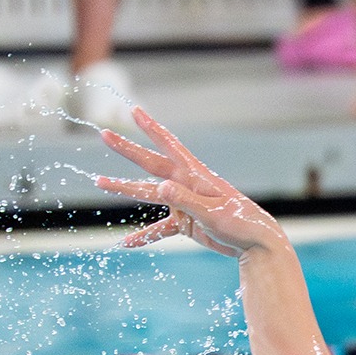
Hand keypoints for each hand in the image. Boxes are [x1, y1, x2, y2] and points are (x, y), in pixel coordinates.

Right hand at [95, 108, 286, 257]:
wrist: (255, 244)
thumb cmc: (239, 223)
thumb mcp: (212, 213)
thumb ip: (186, 201)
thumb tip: (160, 188)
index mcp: (194, 176)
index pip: (168, 145)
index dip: (151, 127)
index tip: (134, 111)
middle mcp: (186, 185)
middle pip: (150, 164)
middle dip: (127, 150)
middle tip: (104, 135)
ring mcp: (184, 203)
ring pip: (149, 195)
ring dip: (125, 189)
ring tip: (100, 182)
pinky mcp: (185, 222)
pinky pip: (160, 228)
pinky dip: (145, 236)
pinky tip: (126, 243)